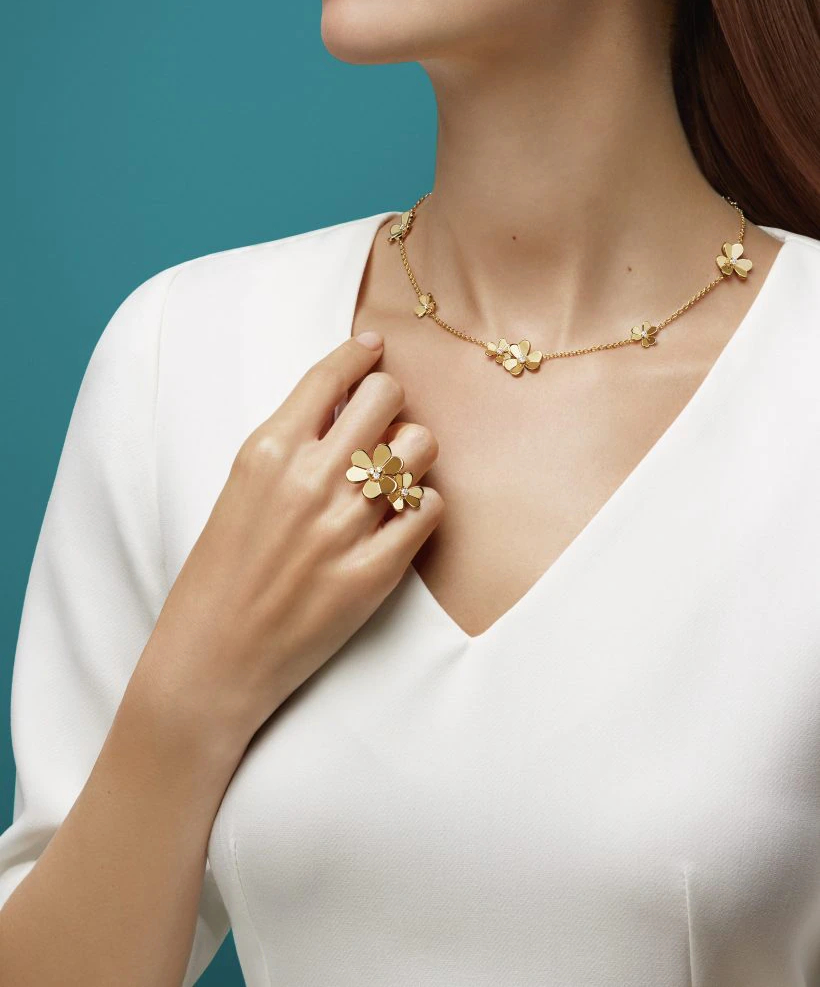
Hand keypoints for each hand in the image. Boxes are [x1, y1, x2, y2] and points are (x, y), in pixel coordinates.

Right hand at [133, 332, 442, 766]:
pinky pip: (429, 509)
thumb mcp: (240, 487)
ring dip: (411, 453)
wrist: (214, 656)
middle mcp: (308, 479)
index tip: (374, 349)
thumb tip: (346, 398)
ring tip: (393, 474)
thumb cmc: (220, 569)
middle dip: (390, 401)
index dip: (361, 354)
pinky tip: (400, 516)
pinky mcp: (373, 572)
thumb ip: (291, 441)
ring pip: (419, 447)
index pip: (332, 375)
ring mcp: (343, 526)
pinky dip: (421, 505)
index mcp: (266, 450)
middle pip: (387, 397)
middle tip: (382, 422)